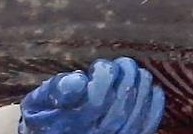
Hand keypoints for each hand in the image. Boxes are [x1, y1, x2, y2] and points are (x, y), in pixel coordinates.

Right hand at [18, 57, 164, 133]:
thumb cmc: (46, 119)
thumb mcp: (38, 104)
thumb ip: (54, 90)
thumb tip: (78, 80)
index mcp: (73, 120)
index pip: (97, 94)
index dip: (103, 72)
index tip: (96, 68)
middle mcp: (97, 132)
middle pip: (123, 95)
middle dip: (125, 72)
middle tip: (119, 64)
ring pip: (139, 104)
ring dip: (140, 81)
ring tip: (131, 73)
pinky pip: (151, 121)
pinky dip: (154, 100)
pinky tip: (150, 88)